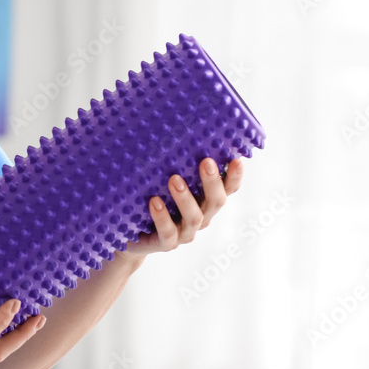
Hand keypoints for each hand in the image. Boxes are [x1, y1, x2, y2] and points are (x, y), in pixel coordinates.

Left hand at [122, 157, 244, 257]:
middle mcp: (200, 216)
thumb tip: (168, 125)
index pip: (227, 189)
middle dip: (212, 182)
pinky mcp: (166, 243)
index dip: (234, 177)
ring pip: (194, 217)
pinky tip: (155, 202)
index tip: (236, 159)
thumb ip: (173, 162)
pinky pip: (168, 232)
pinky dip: (162, 217)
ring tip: (174, 179)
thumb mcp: (162, 180)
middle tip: (206, 161)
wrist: (132, 236)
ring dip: (186, 198)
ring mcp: (185, 232)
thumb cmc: (150, 200)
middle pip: (216, 202)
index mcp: (205, 200)